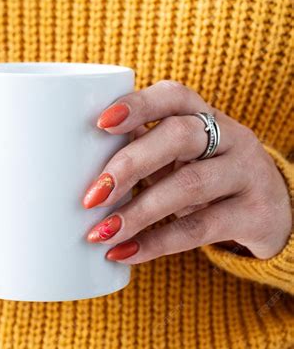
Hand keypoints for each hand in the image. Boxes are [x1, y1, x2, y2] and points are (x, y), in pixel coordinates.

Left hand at [83, 80, 291, 262]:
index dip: (137, 105)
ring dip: (138, 211)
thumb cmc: (208, 173)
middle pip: (178, 137)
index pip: (173, 95)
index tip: (100, 124)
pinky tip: (125, 253)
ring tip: (101, 232)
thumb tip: (75, 160)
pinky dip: (157, 243)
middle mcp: (230, 136)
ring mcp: (246, 173)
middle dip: (129, 164)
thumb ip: (144, 148)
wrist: (274, 210)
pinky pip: (201, 228)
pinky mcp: (254, 214)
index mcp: (205, 114)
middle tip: (91, 195)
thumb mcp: (184, 155)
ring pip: (189, 185)